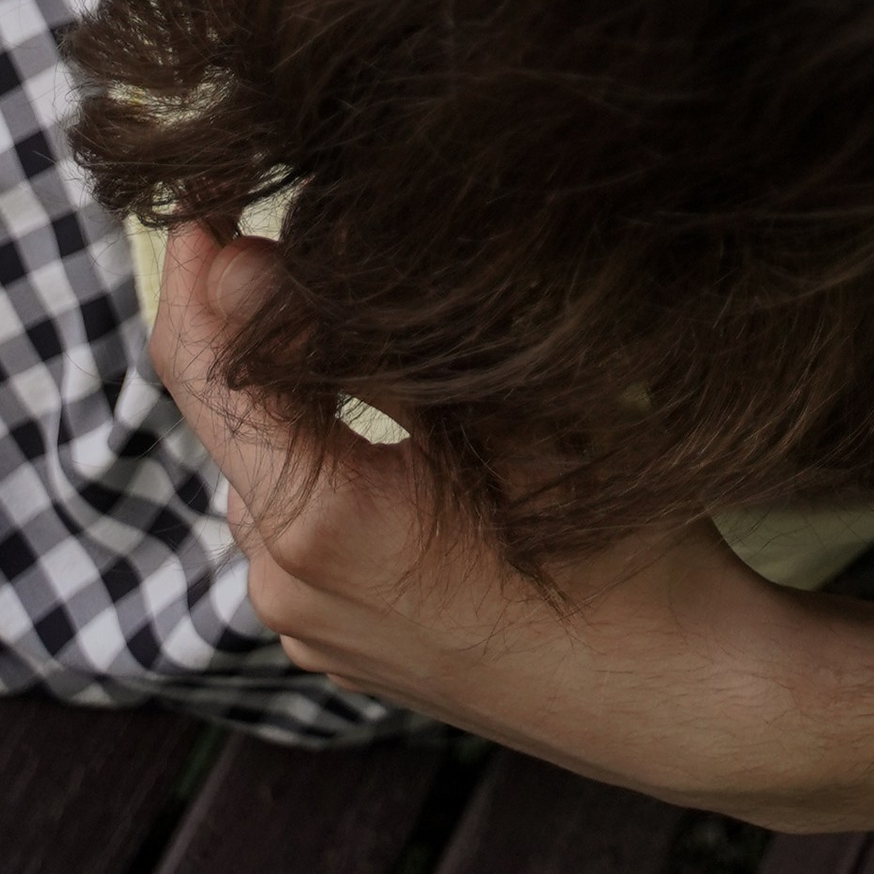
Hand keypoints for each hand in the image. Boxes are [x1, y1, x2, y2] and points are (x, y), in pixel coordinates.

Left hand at [151, 221, 809, 804]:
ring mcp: (313, 627)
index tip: (216, 178)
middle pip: (226, 417)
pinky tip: (369, 395)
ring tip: (333, 288)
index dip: (195, 264)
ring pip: (266, 467)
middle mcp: (287, 588)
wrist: (678, 694)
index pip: (203, 366)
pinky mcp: (347, 642)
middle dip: (237, 311)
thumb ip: (359, 340)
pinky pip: (299, 521)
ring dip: (282, 379)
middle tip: (267, 205)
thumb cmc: (614, 542)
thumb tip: (238, 260)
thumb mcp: (501, 411)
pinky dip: (315, 445)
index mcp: (315, 526)